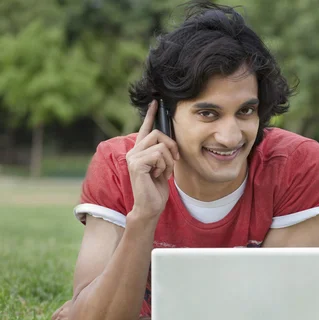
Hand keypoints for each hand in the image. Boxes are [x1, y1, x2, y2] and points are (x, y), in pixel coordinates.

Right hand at [126, 100, 179, 220]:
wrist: (151, 206)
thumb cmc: (157, 189)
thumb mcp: (164, 167)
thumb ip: (163, 153)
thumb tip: (170, 141)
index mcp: (140, 151)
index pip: (145, 129)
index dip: (151, 115)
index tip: (156, 102)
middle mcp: (134, 151)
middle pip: (158, 133)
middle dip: (172, 146)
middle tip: (174, 160)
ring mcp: (133, 157)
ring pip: (161, 145)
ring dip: (169, 160)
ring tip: (163, 172)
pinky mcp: (136, 163)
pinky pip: (158, 155)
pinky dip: (164, 166)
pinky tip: (159, 175)